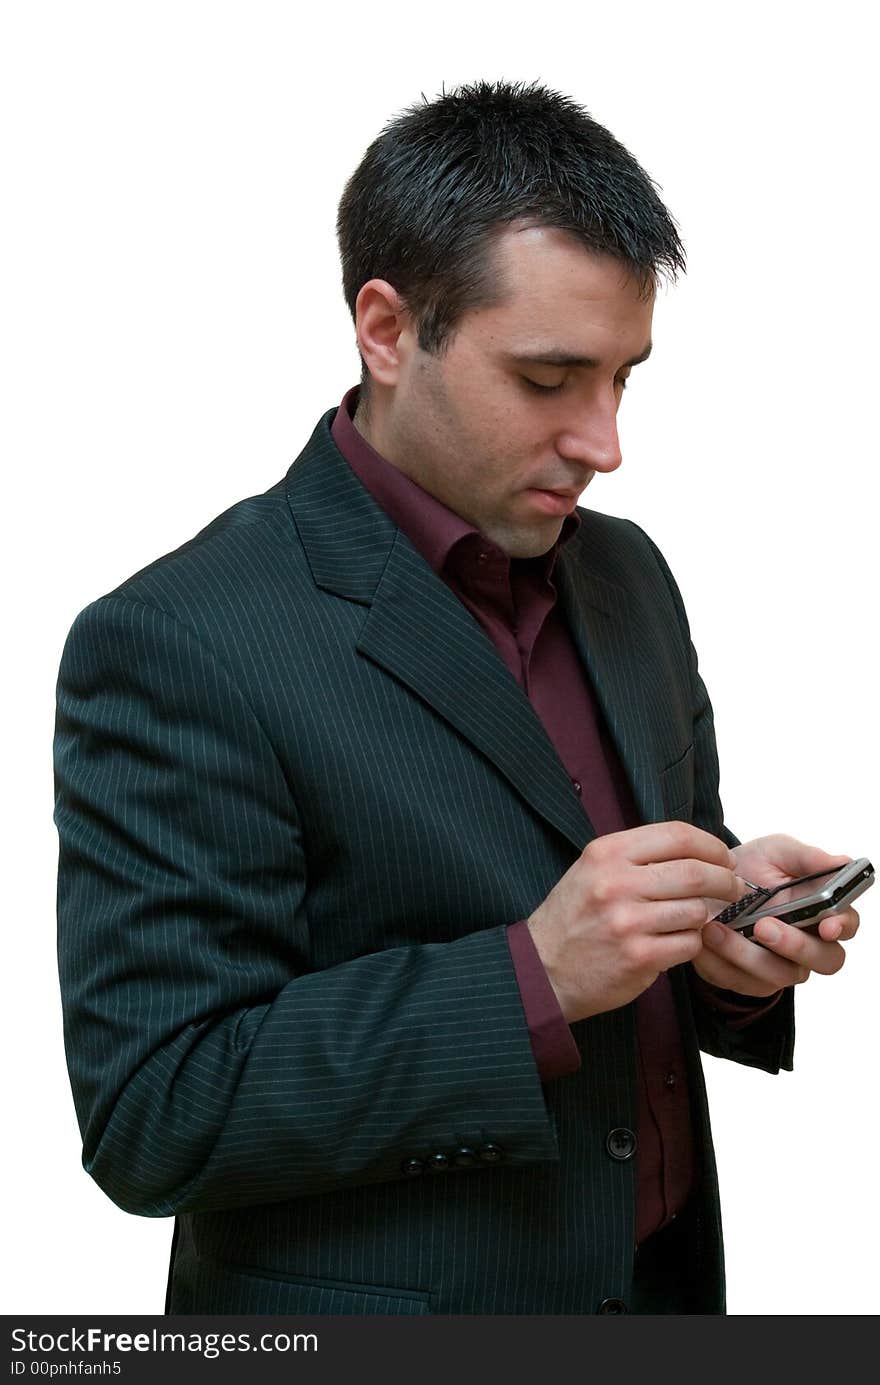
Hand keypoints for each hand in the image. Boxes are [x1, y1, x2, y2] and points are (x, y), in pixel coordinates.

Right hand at [527, 821, 741, 1022]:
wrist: (541, 968)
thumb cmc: (574, 917)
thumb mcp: (593, 870)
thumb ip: (637, 856)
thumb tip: (698, 851)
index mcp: (607, 853)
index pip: (677, 835)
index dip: (711, 845)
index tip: (724, 858)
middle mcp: (616, 883)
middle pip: (696, 872)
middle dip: (725, 880)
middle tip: (733, 888)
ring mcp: (627, 921)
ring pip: (696, 910)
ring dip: (705, 916)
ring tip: (696, 919)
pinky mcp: (638, 956)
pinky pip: (689, 944)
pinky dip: (692, 943)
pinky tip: (678, 942)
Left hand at [693, 833, 860, 996]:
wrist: (704, 883)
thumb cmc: (751, 868)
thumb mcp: (775, 852)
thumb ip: (807, 858)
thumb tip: (842, 862)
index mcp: (822, 911)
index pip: (846, 925)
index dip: (841, 927)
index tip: (826, 924)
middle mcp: (808, 943)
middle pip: (824, 960)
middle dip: (795, 946)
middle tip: (764, 926)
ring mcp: (780, 965)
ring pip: (778, 974)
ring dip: (747, 954)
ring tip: (716, 929)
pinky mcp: (748, 980)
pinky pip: (740, 982)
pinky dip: (719, 963)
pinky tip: (702, 941)